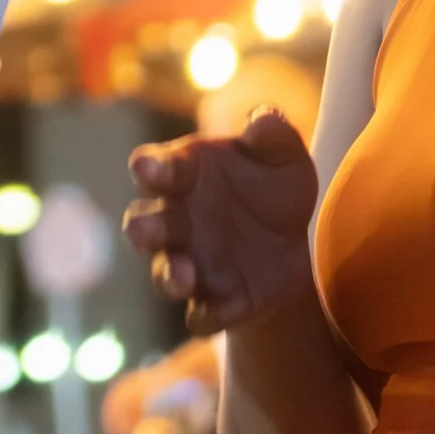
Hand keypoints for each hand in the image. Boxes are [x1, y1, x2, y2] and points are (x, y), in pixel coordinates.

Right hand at [123, 107, 317, 334]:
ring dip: (169, 276)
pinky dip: (206, 316)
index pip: (153, 167)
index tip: (150, 168)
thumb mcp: (283, 157)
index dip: (150, 167)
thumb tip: (264, 117)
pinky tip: (218, 313)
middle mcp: (175, 220)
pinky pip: (200, 314)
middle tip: (143, 230)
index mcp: (183, 174)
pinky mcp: (214, 300)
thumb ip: (273, 135)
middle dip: (142, 227)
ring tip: (183, 276)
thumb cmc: (272, 186)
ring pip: (163, 273)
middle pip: (144, 224)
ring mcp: (189, 262)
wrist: (292, 244)